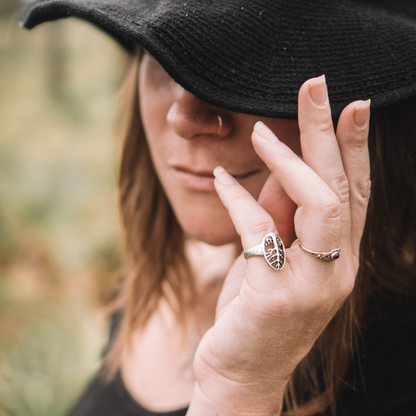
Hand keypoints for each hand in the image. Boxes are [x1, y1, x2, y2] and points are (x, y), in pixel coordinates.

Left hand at [187, 75, 370, 415]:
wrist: (240, 372)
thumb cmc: (256, 311)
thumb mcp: (272, 258)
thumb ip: (280, 214)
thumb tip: (279, 164)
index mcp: (340, 256)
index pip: (355, 191)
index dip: (354, 146)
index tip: (350, 104)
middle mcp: (338, 268)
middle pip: (341, 187)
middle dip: (329, 133)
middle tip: (316, 85)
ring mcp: (312, 284)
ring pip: (317, 204)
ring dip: (288, 160)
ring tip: (262, 129)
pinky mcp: (276, 296)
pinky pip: (258, 231)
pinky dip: (237, 199)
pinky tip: (221, 178)